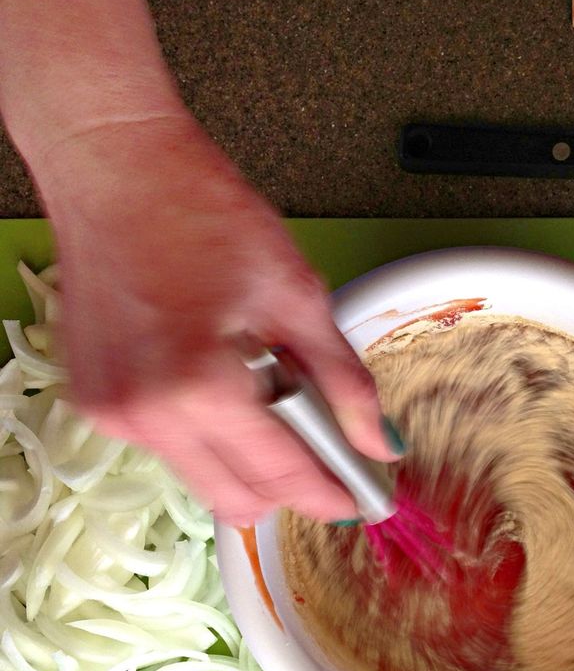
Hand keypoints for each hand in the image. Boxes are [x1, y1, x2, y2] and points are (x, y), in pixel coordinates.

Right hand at [36, 112, 398, 524]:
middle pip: (239, 501)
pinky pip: (171, 449)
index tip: (358, 498)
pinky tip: (223, 377)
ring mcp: (115, 414)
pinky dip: (209, 432)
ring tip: (264, 385)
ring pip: (204, 479)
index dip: (329, 494)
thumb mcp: (297, 296)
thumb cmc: (199, 212)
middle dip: (289, 483)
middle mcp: (147, 415)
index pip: (282, 478)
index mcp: (201, 388)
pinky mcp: (97, 403)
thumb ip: (344, 382)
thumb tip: (378, 440)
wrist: (117, 170)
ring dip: (248, 456)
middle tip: (324, 443)